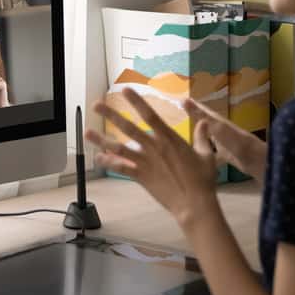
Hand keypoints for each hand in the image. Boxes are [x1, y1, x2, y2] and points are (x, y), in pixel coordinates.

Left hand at [86, 89, 220, 230]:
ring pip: (119, 148)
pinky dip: (109, 163)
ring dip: (102, 140)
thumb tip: (204, 122)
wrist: (194, 204)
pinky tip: (98, 158)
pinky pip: (121, 168)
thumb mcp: (206, 155)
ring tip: (87, 133)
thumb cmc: (203, 180)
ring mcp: (145, 162)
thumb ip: (202, 137)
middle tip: (96, 106)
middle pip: (128, 128)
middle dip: (111, 115)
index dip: (137, 102)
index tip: (125, 91)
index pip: (150, 115)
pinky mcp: (141, 177)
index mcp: (169, 139)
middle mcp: (154, 148)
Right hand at [183, 98, 266, 182]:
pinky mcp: (225, 155)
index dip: (192, 105)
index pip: (201, 110)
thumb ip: (200, 115)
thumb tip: (184, 100)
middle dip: (195, 119)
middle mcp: (219, 130)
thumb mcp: (215, 126)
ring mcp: (223, 142)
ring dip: (199, 135)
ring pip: (208, 137)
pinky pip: (211, 152)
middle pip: (204, 122)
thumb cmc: (235, 141)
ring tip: (188, 136)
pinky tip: (200, 158)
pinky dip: (205, 152)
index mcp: (216, 121)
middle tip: (183, 116)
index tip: (180, 100)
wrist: (255, 159)